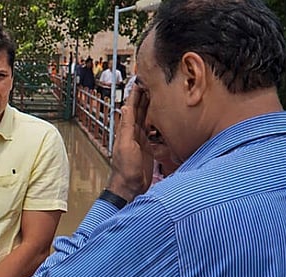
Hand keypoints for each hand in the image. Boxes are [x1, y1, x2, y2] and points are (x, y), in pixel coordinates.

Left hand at [108, 84, 153, 200]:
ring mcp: (140, 140)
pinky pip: (152, 129)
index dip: (135, 94)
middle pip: (139, 110)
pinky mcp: (147, 147)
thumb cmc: (126, 170)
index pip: (131, 108)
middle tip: (152, 82)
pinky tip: (161, 115)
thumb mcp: (126, 146)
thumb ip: (126, 127)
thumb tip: (125, 107)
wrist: (130, 187)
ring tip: (158, 93)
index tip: (140, 80)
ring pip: (146, 118)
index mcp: (126, 131)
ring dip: (150, 106)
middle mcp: (132, 133)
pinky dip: (155, 120)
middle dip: (144, 96)